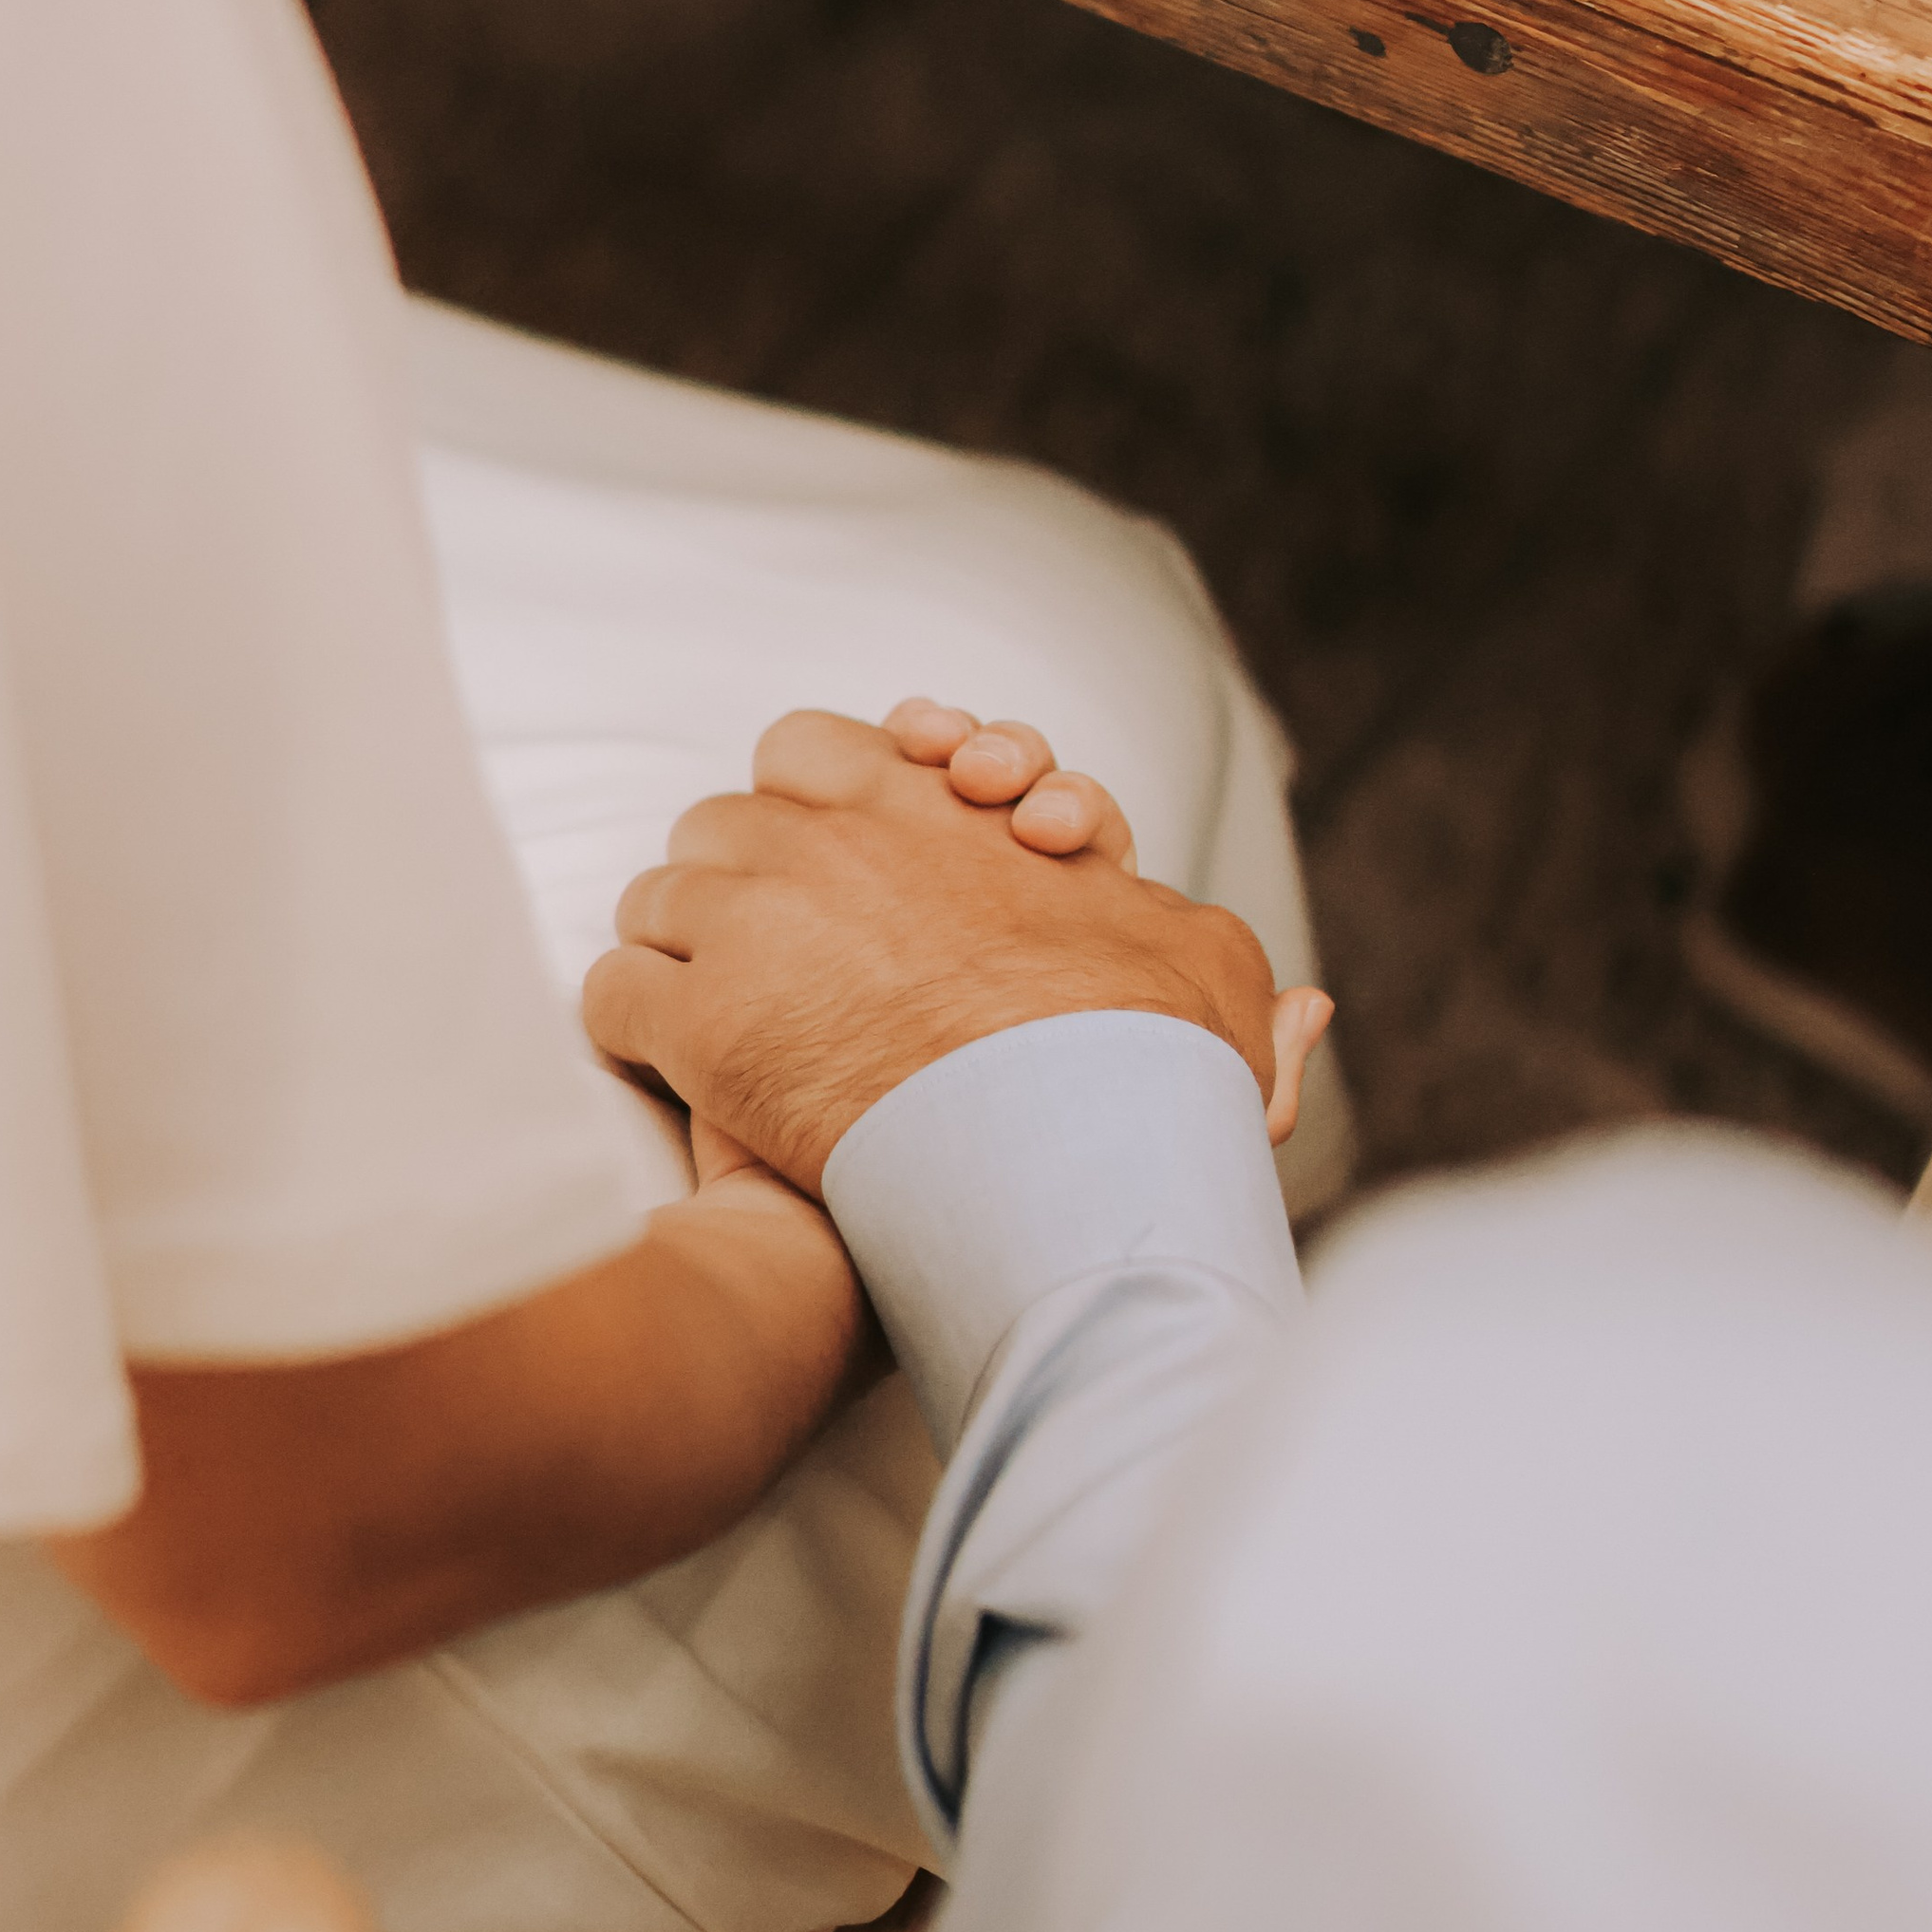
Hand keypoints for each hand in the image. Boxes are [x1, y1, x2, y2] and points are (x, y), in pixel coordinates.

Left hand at [585, 711, 1330, 1194]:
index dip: (860, 787)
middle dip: (757, 856)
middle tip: (781, 925)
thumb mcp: (1218, 1011)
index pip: (865, 745)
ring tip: (711, 995)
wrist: (1046, 1185)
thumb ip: (1252, 997)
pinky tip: (664, 1055)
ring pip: (666, 888)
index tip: (871, 842)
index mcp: (956, 818)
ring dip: (683, 933)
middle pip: (743, 805)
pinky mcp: (705, 1023)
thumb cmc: (1133, 1093)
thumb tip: (1312, 1007)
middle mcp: (850, 844)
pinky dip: (630, 1018)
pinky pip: (618, 989)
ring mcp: (763, 923)